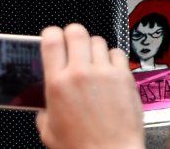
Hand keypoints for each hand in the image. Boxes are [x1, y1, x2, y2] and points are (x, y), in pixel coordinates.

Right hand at [36, 24, 143, 148]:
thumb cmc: (80, 146)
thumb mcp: (49, 129)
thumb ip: (45, 109)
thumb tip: (45, 100)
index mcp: (57, 84)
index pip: (52, 41)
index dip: (51, 33)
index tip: (52, 35)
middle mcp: (81, 73)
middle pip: (77, 32)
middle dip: (73, 33)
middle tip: (72, 41)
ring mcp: (105, 72)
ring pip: (98, 40)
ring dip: (93, 47)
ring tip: (92, 60)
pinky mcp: (124, 75)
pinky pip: (117, 52)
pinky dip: (112, 57)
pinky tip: (109, 69)